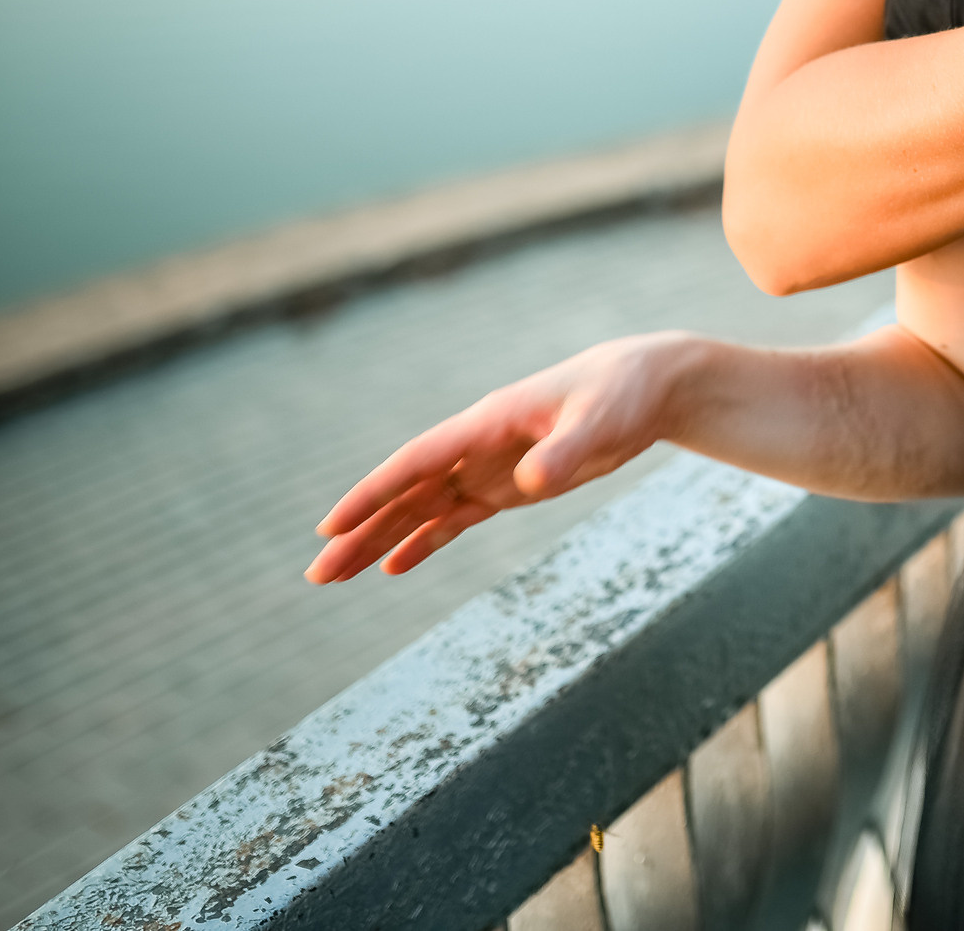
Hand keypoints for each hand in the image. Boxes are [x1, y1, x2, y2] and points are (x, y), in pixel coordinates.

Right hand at [304, 330, 698, 582]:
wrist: (645, 387)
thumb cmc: (621, 395)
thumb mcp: (600, 422)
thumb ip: (564, 451)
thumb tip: (528, 484)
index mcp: (486, 423)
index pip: (416, 461)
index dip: (373, 493)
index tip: (332, 524)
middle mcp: (476, 445)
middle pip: (405, 493)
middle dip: (360, 531)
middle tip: (318, 575)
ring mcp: (488, 466)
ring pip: (420, 508)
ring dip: (379, 540)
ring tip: (335, 576)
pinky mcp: (508, 485)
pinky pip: (454, 518)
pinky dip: (424, 541)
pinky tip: (393, 567)